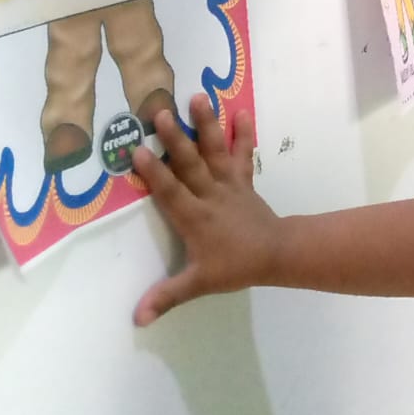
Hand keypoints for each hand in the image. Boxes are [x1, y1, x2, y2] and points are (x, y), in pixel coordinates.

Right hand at [132, 95, 276, 325]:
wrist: (277, 255)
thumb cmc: (235, 266)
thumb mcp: (200, 283)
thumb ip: (168, 296)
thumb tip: (136, 318)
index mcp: (195, 217)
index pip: (170, 192)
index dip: (154, 173)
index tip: (136, 150)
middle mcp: (210, 195)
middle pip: (190, 164)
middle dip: (175, 138)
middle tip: (160, 111)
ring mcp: (229, 183)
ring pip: (215, 151)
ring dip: (206, 124)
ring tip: (199, 96)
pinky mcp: (244, 180)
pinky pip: (243, 153)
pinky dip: (244, 133)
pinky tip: (241, 110)